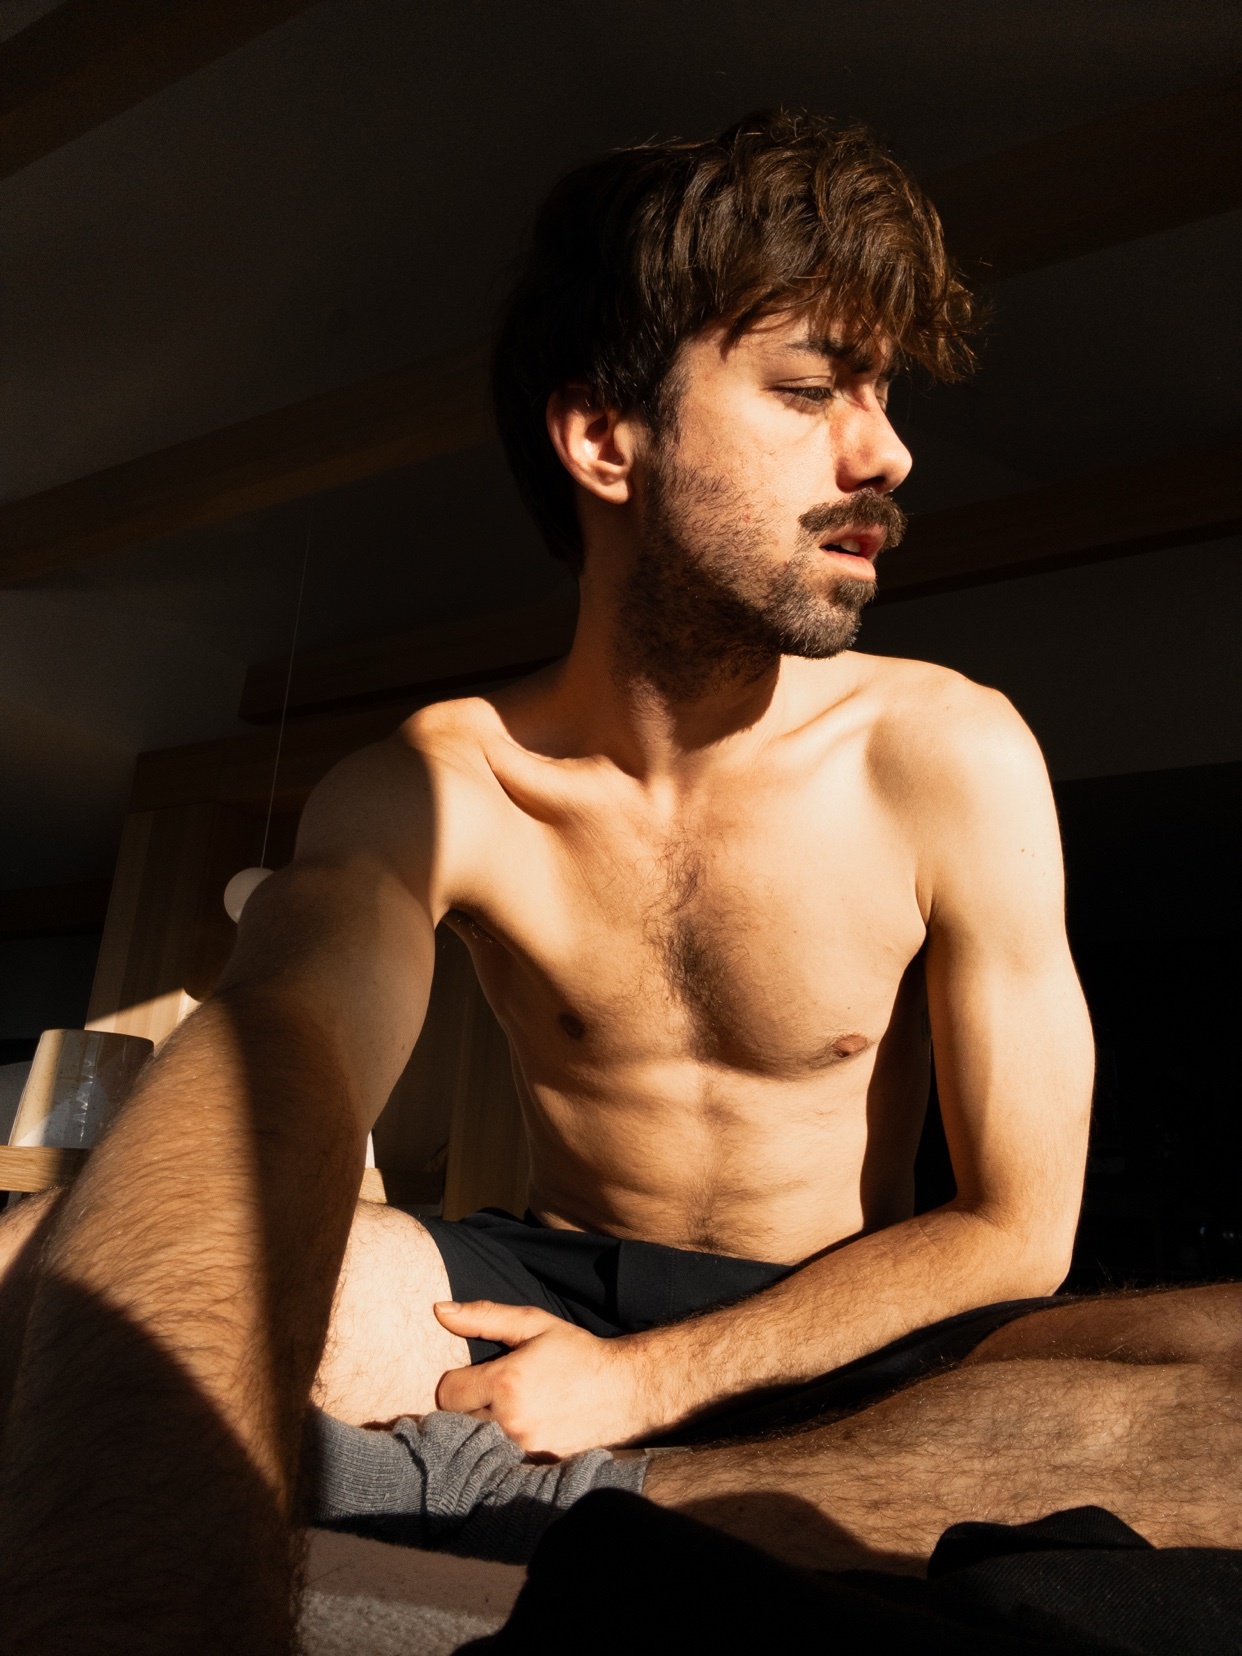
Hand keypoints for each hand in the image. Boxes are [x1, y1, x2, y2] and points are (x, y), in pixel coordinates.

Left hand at [433, 1300, 656, 1458]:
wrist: (624, 1390)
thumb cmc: (577, 1352)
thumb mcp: (533, 1324)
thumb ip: (484, 1316)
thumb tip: (438, 1309)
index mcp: (507, 1382)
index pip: (446, 1392)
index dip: (456, 1381)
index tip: (474, 1376)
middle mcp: (511, 1420)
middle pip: (456, 1421)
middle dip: (467, 1406)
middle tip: (489, 1394)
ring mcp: (524, 1448)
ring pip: (474, 1443)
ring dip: (480, 1428)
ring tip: (501, 1412)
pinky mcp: (535, 1466)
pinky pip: (497, 1460)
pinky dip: (499, 1448)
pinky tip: (517, 1431)